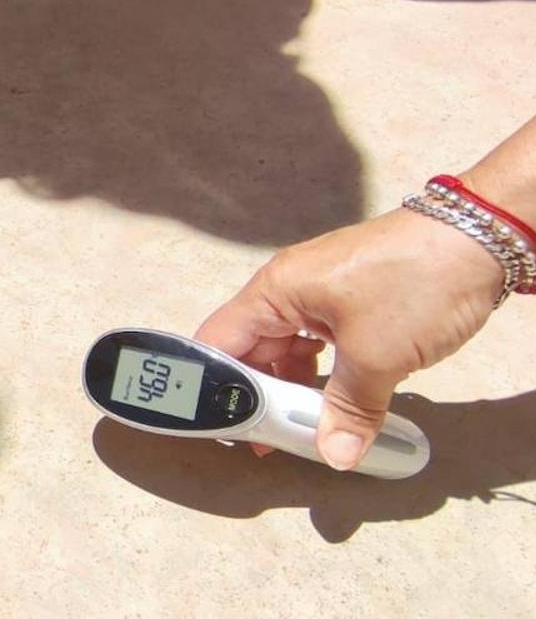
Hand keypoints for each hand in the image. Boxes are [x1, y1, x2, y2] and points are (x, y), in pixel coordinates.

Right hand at [195, 208, 500, 470]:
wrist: (483, 238)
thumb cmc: (416, 280)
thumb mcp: (376, 356)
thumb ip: (347, 409)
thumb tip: (335, 455)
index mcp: (275, 290)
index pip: (218, 343)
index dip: (210, 387)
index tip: (221, 429)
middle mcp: (288, 289)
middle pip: (250, 350)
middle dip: (254, 396)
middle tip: (264, 441)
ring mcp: (319, 294)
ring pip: (286, 350)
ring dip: (290, 389)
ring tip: (298, 429)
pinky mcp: (348, 302)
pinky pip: (316, 344)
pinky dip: (319, 375)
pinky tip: (331, 403)